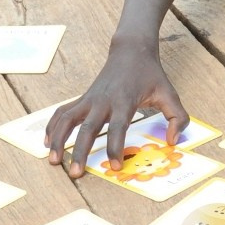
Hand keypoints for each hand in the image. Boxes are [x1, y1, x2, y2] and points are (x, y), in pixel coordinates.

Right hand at [44, 40, 188, 177]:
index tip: (115, 166)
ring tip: (53, 161)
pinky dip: (53, 126)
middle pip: (87, 128)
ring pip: (67, 120)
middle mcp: (103, 100)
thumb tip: (172, 141)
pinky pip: (63, 113)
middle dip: (79, 152)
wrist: (131, 50)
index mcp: (124, 101)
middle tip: (75, 174)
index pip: (117, 127)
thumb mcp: (170, 93)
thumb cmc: (151, 74)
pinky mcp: (83, 98)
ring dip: (58, 140)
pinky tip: (47, 142)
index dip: (115, 147)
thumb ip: (177, 118)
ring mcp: (90, 99)